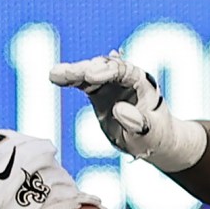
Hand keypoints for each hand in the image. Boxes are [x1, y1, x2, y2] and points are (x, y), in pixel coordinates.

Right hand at [48, 52, 206, 171]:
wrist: (152, 141)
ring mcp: (111, 83)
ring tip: (54, 75)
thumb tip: (118, 109)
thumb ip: (137, 122)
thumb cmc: (155, 136)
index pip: (123, 71)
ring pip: (89, 72)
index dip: (106, 71)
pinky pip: (82, 82)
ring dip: (72, 72)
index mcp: (142, 82)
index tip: (90, 76)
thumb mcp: (150, 133)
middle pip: (103, 67)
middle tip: (66, 73)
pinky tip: (54, 77)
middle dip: (84, 69)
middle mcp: (125, 77)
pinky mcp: (99, 91)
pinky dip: (70, 80)